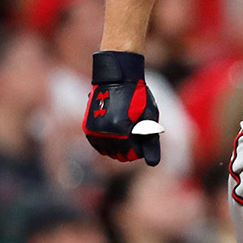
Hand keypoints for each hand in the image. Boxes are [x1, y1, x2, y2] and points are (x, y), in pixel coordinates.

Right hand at [83, 51, 162, 165]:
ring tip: (126, 128)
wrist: (116, 78)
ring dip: (119, 146)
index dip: (142, 146)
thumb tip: (153, 164)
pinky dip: (108, 143)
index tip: (144, 133)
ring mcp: (94, 131)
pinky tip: (116, 131)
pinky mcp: (88, 129)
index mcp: (121, 130)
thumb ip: (151, 142)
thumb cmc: (137, 96)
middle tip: (136, 130)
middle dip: (131, 147)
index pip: (133, 154)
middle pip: (120, 156)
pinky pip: (99, 146)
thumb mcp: (149, 117)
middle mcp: (104, 133)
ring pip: (109, 153)